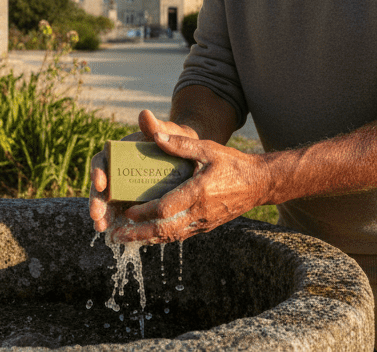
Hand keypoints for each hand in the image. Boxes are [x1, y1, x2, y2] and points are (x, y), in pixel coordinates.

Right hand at [89, 110, 198, 232]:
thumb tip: (145, 114)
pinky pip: (121, 214)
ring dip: (103, 216)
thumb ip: (156, 127)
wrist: (187, 155)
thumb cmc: (174, 140)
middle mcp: (117, 170)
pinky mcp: (131, 202)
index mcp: (119, 152)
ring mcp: (123, 188)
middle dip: (96, 200)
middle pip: (100, 186)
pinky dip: (118, 224)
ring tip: (103, 228)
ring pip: (107, 202)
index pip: (102, 161)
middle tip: (97, 215)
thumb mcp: (168, 132)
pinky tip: (116, 235)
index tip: (101, 182)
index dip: (97, 172)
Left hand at [113, 125, 270, 243]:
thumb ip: (181, 145)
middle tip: (118, 235)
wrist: (258, 183)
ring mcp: (203, 222)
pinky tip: (149, 236)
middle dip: (139, 234)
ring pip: (171, 236)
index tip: (127, 211)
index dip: (144, 212)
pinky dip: (162, 237)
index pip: (166, 207)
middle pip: (165, 229)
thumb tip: (155, 136)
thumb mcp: (208, 149)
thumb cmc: (233, 164)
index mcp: (199, 192)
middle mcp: (200, 212)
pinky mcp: (206, 226)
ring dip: (148, 239)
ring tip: (126, 239)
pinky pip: (181, 235)